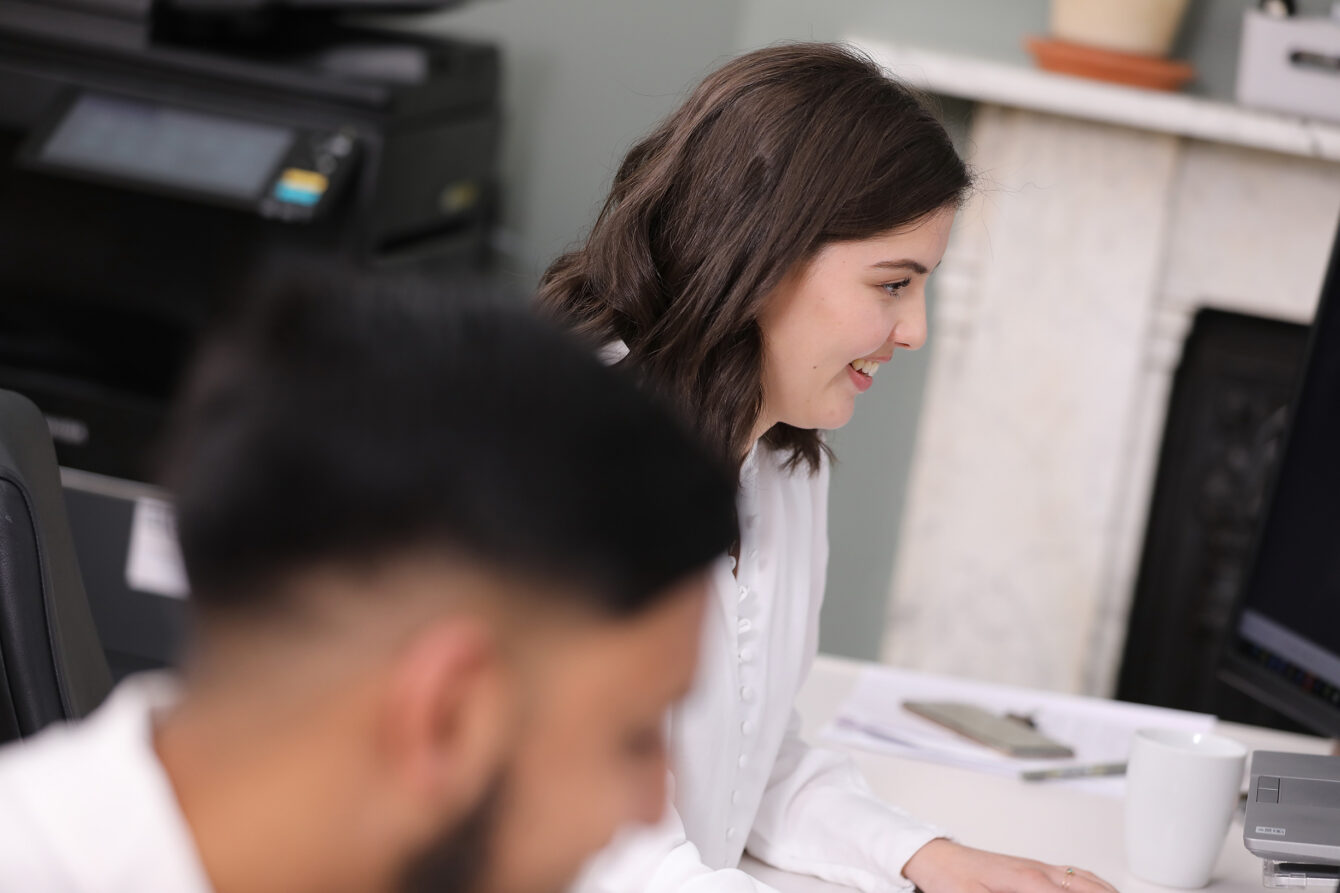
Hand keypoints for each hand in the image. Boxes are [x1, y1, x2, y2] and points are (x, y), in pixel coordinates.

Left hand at [902, 839, 1118, 892]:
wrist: (936, 858)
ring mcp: (1040, 867)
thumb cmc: (951, 880)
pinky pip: (1077, 874)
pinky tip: (1102, 890)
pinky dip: (1097, 885)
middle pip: (1092, 889)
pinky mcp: (1036, 867)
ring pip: (1089, 881)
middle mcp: (1041, 871)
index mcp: (1029, 882)